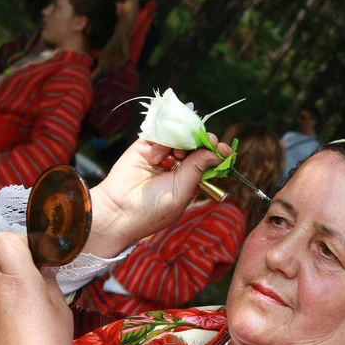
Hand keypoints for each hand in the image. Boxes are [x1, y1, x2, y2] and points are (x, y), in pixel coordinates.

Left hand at [0, 232, 73, 344]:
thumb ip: (49, 281)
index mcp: (17, 277)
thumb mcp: (60, 306)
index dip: (22, 242)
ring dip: (7, 278)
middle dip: (16, 259)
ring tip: (28, 298)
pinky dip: (1, 297)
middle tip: (37, 276)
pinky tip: (18, 315)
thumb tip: (43, 270)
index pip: (6, 239)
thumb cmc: (48, 342)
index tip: (38, 256)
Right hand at [86, 136, 230, 257]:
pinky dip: (162, 143)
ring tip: (172, 159)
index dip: (216, 153)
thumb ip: (197, 169)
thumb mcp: (182, 191)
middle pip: (196, 146)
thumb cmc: (153, 209)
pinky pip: (161, 135)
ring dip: (181, 145)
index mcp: (189, 181)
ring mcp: (162, 156)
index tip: (224, 149)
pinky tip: (157, 157)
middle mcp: (177, 167)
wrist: (120, 209)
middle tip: (208, 142)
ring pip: (180, 138)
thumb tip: (216, 151)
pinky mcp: (146, 147)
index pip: (207, 161)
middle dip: (203, 143)